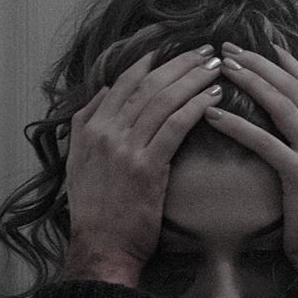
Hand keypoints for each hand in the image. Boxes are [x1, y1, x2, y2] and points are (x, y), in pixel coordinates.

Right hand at [62, 46, 224, 286]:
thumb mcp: (79, 161)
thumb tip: (104, 90)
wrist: (101, 247)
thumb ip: (86, 123)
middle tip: (207, 51)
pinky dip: (196, 107)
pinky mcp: (147, 167)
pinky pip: (175, 127)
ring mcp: (125, 149)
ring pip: (163, 101)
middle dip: (180, 64)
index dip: (150, 63)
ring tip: (218, 68)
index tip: (173, 49)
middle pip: (147, 85)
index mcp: (91, 129)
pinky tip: (216, 97)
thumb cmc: (98, 209)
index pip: (123, 83)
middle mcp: (105, 133)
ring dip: (193, 80)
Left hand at [204, 43, 297, 273]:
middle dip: (262, 64)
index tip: (265, 46)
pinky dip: (238, 125)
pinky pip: (266, 142)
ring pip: (284, 106)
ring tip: (222, 69)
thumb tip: (293, 129)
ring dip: (251, 83)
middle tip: (230, 49)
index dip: (288, 63)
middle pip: (295, 88)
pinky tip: (213, 114)